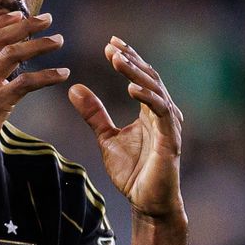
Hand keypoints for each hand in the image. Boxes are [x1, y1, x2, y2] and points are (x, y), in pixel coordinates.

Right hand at [0, 11, 67, 177]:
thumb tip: (1, 78)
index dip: (0, 21)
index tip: (19, 14)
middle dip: (25, 24)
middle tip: (46, 19)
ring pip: (13, 53)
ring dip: (39, 44)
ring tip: (57, 41)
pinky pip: (25, 83)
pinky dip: (47, 75)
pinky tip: (61, 74)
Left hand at [68, 36, 184, 219]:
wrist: (147, 202)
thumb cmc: (133, 171)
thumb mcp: (106, 138)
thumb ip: (94, 114)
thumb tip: (74, 88)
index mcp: (150, 110)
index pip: (140, 76)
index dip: (128, 58)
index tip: (110, 43)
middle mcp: (163, 113)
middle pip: (149, 77)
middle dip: (131, 60)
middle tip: (112, 46)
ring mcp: (169, 125)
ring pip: (155, 90)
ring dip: (136, 73)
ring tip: (118, 60)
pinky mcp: (170, 139)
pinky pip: (161, 113)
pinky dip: (148, 98)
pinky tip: (132, 88)